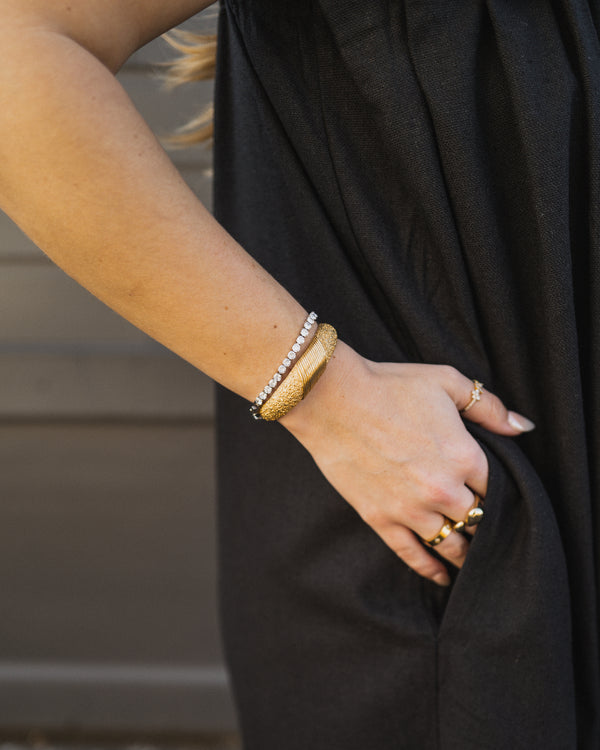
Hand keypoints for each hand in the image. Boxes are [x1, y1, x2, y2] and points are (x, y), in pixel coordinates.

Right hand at [280, 341, 534, 585]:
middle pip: (478, 521)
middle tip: (486, 527)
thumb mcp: (446, 381)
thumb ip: (489, 407)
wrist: (331, 399)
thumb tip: (523, 427)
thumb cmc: (389, 385)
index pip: (498, 490)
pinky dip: (431, 569)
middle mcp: (443, 490)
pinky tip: (442, 576)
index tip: (497, 496)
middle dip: (485, 523)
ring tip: (471, 555)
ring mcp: (410, 509)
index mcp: (464, 456)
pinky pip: (413, 555)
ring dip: (465, 552)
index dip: (500, 493)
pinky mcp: (381, 519)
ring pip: (452, 545)